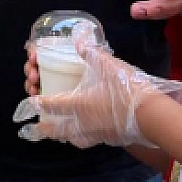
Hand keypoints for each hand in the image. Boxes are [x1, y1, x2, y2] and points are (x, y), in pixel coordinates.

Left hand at [13, 33, 181, 147]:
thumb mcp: (108, 65)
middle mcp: (81, 123)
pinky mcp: (107, 140)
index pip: (51, 104)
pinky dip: (79, 138)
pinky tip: (83, 135)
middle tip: (35, 127)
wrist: (150, 114)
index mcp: (77, 104)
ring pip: (70, 138)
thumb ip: (91, 52)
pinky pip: (87, 141)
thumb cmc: (126, 88)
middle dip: (43, 129)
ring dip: (60, 135)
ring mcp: (94, 134)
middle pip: (55, 130)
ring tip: (57, 132)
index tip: (30, 103)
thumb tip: (79, 40)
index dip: (38, 103)